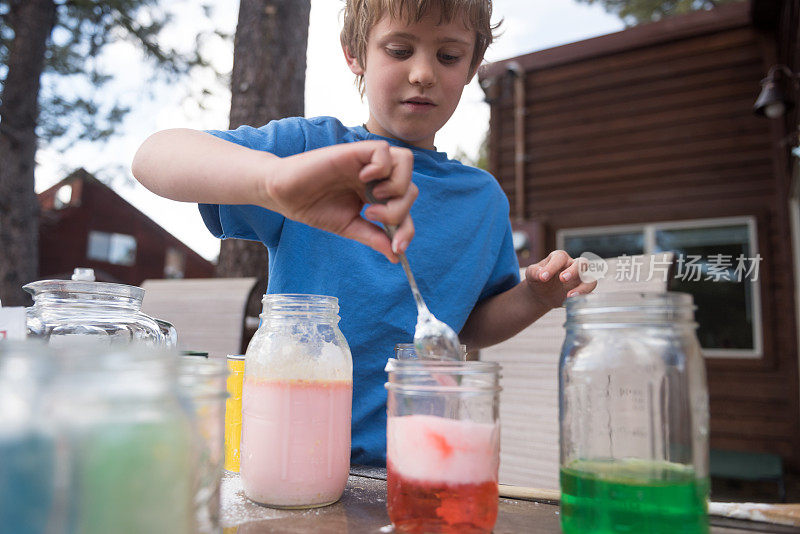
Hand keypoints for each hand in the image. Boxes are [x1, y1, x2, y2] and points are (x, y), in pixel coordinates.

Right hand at [266, 141, 416, 261]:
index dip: (407, 230)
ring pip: (406, 162)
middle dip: (399, 210)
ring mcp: (367, 163)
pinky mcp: (354, 151)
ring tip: (371, 198)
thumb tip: (396, 256)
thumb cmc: (314, 208)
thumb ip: (374, 237)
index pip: (405, 208)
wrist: (285, 196)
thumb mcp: (349, 226)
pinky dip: (380, 167)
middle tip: (371, 216)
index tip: (397, 248)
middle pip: (411, 188)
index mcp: (377, 194)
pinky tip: (362, 179)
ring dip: (396, 186)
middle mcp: (377, 177)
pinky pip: (384, 150)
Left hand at [524, 250, 596, 308]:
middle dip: (574, 271)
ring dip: (583, 287)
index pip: (560, 257)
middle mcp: (572, 265)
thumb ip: (535, 272)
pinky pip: (590, 293)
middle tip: (562, 279)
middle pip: (582, 263)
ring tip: (569, 296)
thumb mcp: (532, 273)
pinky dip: (585, 297)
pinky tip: (575, 302)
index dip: (553, 266)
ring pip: (591, 279)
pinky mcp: (582, 291)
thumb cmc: (538, 278)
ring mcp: (579, 278)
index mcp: (559, 258)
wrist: (541, 292)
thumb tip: (541, 275)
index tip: (542, 277)